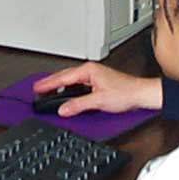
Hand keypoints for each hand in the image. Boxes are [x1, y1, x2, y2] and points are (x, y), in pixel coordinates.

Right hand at [32, 64, 161, 117]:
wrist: (141, 94)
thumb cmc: (126, 93)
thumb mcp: (99, 101)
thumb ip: (79, 105)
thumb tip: (63, 109)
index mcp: (89, 70)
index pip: (63, 77)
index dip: (48, 83)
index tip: (37, 87)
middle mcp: (91, 70)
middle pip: (65, 76)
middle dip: (50, 82)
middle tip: (37, 88)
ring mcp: (94, 76)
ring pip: (71, 79)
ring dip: (59, 84)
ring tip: (47, 91)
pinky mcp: (98, 82)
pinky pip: (78, 83)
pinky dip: (69, 87)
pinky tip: (66, 93)